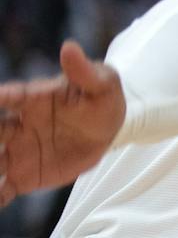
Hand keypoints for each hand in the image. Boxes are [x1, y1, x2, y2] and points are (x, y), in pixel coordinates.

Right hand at [0, 42, 124, 209]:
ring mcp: (18, 152)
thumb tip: (70, 48)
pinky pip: (4, 189)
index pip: (8, 98)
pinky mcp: (25, 175)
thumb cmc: (101, 99)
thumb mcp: (102, 84)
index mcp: (31, 100)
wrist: (107, 129)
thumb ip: (85, 71)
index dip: (0, 99)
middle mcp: (17, 126)